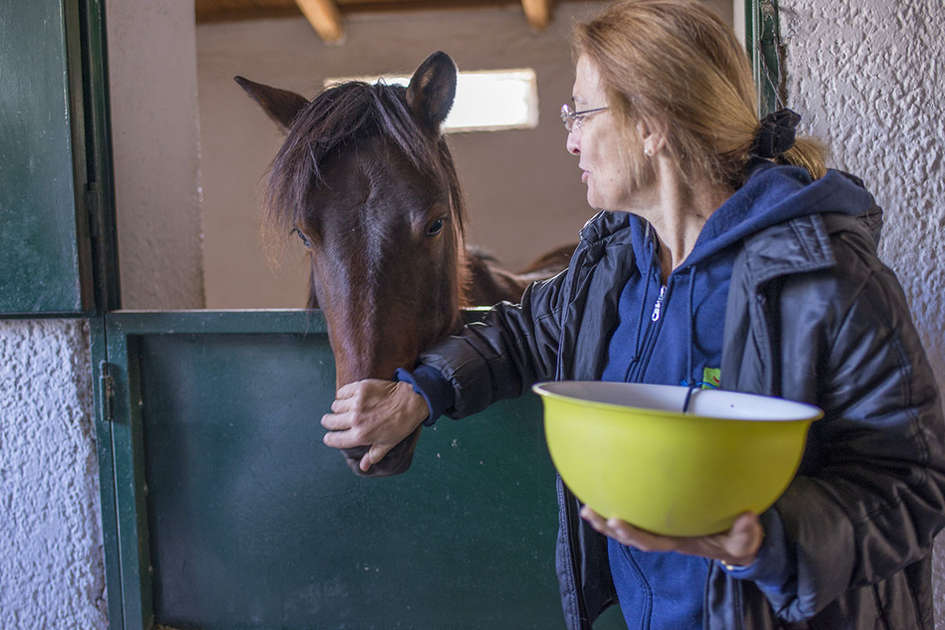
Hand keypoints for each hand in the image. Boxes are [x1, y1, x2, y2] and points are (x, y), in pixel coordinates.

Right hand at [321, 379, 427, 472]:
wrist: (411, 401)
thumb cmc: (401, 424)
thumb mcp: (387, 444)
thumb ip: (372, 455)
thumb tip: (363, 467)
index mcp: (360, 436)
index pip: (333, 440)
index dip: (329, 439)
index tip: (330, 437)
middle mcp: (356, 419)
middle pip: (329, 421)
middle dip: (329, 422)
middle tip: (333, 421)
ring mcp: (357, 403)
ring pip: (335, 406)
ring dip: (338, 408)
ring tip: (346, 408)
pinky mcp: (360, 388)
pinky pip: (342, 392)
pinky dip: (343, 395)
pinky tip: (350, 398)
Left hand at [580, 507, 763, 566]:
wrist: (735, 541)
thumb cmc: (734, 539)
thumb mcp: (744, 540)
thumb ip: (745, 532)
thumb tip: (747, 518)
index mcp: (678, 541)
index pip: (651, 540)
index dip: (632, 533)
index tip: (616, 521)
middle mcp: (664, 536)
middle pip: (631, 536)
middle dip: (610, 528)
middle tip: (593, 513)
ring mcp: (661, 528)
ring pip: (629, 528)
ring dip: (605, 520)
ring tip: (586, 509)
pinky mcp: (660, 517)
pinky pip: (635, 514)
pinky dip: (617, 507)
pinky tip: (602, 497)